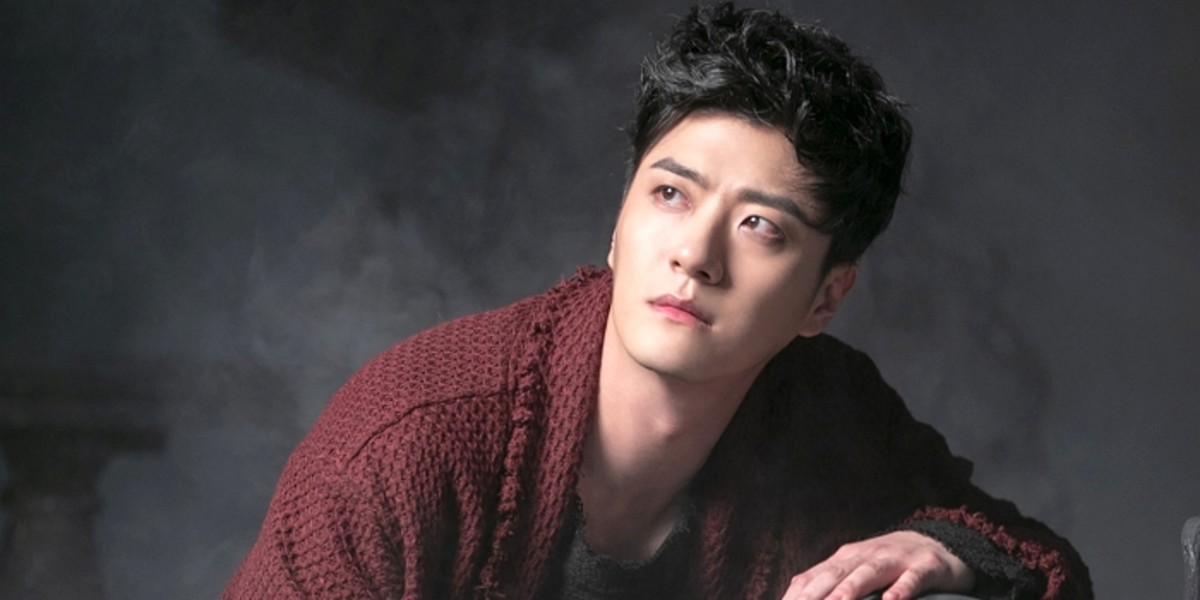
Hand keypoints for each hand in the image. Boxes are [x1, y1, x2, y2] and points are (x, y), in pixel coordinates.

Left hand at [781, 531, 974, 599]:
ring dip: (851, 589)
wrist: (938, 543)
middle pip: (836, 575)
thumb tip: (796, 597)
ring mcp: (895, 559)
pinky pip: (911, 579)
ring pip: (869, 573)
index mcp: (844, 560)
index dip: (795, 596)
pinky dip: (901, 590)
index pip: (812, 578)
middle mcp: (865, 556)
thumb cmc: (889, 565)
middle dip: (816, 595)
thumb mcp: (857, 571)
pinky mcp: (924, 566)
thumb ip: (830, 586)